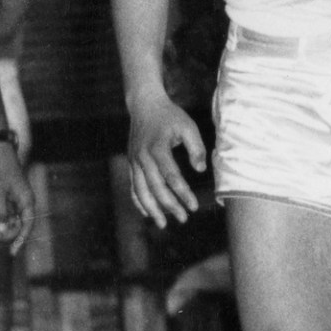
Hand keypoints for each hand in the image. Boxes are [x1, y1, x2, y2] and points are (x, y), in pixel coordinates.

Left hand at [0, 143, 33, 251]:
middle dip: (2, 231)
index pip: (27, 226)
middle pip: (17, 226)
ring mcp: (16, 201)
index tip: (11, 253)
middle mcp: (24, 203)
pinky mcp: (9, 199)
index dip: (20, 240)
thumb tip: (2, 231)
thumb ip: (0, 212)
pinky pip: (3, 213)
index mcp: (26, 201)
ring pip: (8, 221)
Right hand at [126, 95, 210, 225]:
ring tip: (163, 224)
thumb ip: (196, 147)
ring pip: (140, 190)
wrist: (144, 105)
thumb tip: (199, 170)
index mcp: (157, 148)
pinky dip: (139, 201)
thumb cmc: (170, 116)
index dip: (183, 193)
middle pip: (155, 187)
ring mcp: (134, 161)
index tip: (194, 206)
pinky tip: (148, 213)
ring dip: (152, 209)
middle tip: (184, 219)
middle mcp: (142, 157)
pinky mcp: (131, 163)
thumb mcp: (188, 126)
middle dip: (169, 206)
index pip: (171, 176)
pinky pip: (133, 186)